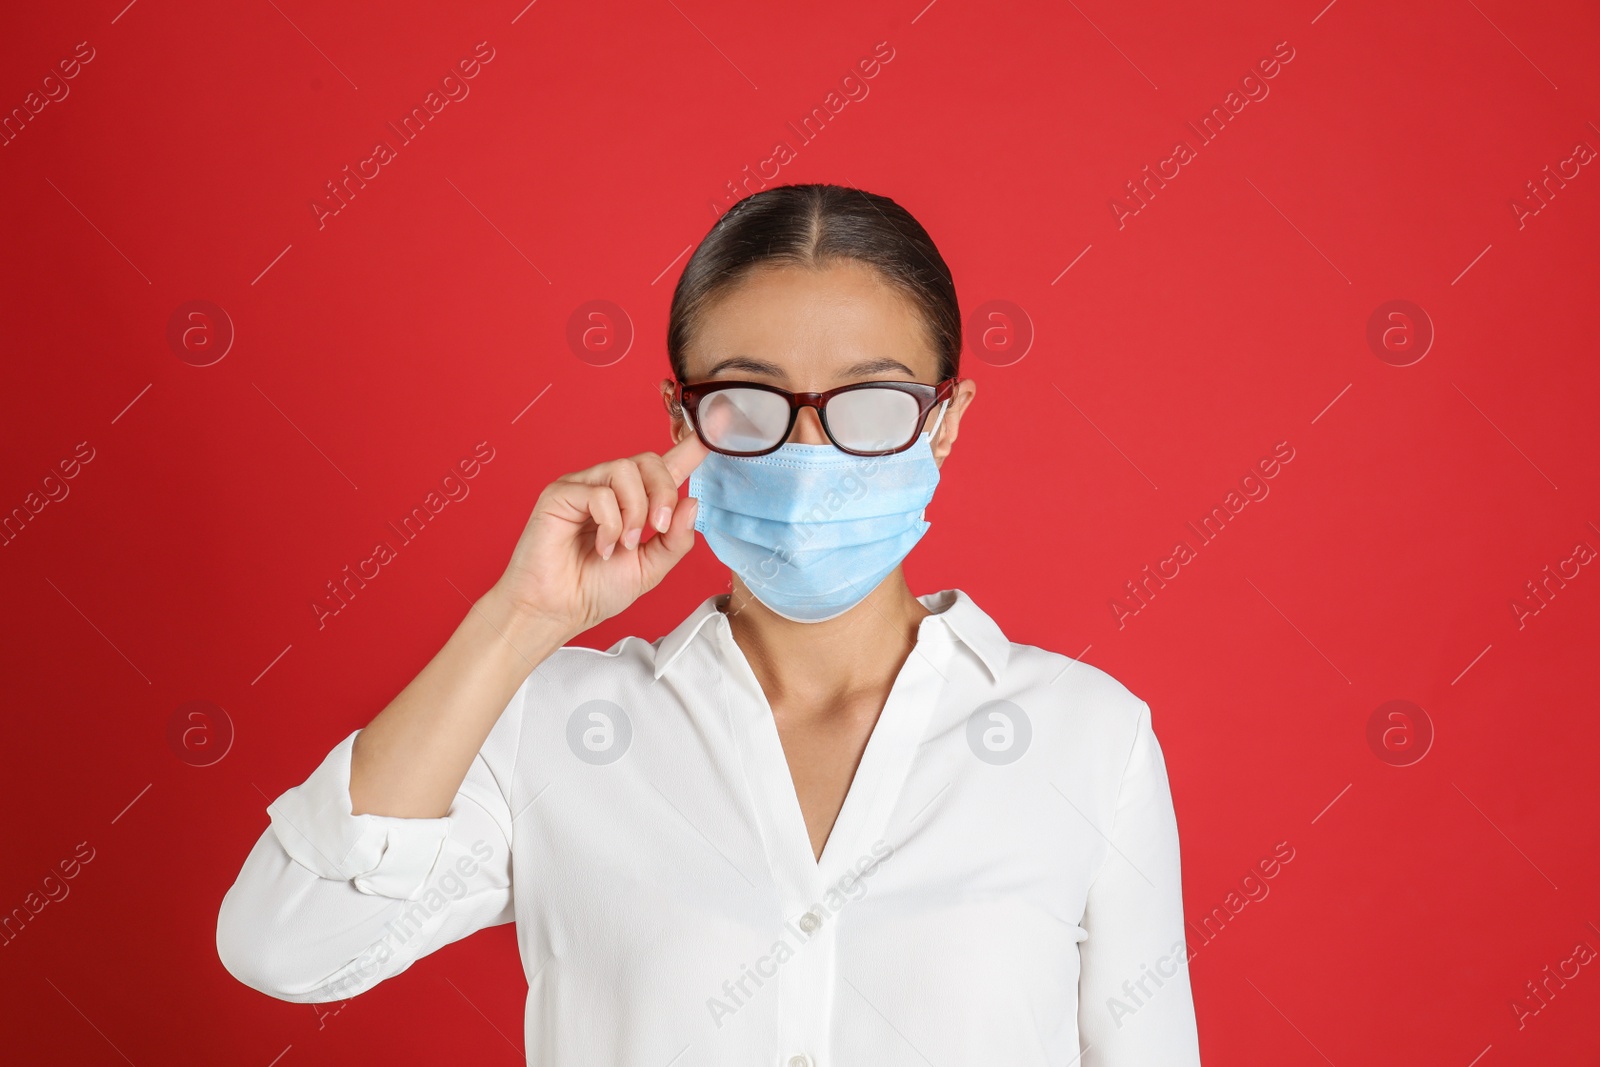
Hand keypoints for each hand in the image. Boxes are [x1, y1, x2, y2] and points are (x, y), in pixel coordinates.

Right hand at [489, 432, 709, 638]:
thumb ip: (675, 539)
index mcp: (634, 502)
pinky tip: (602, 546)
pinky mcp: (560, 494)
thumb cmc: (595, 589)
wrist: (556, 610)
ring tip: (624, 543)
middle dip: (663, 494)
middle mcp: (609, 487)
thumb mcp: (650, 568)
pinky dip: (609, 523)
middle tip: (657, 529)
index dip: (692, 446)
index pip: (667, 465)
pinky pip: (599, 492)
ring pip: (625, 470)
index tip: (722, 422)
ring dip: (635, 511)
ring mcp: (583, 487)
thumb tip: (693, 502)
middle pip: (649, 461)